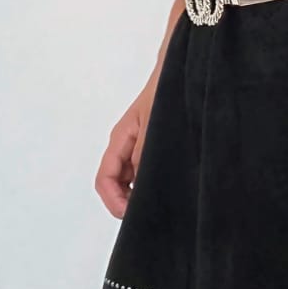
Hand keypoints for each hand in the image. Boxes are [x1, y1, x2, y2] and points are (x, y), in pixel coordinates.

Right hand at [94, 71, 159, 217]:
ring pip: (132, 182)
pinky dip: (153, 186)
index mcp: (120, 140)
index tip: (132, 214)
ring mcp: (139, 149)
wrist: (182, 73)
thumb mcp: (155, 123)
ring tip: (163, 204)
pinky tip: (170, 190)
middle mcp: (126, 147)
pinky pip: (146, 174)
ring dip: (141, 195)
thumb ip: (144, 152)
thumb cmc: (165, 91)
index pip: (105, 179)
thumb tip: (140, 182)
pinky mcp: (154, 150)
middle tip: (151, 215)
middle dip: (128, 203)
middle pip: (116, 185)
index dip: (114, 201)